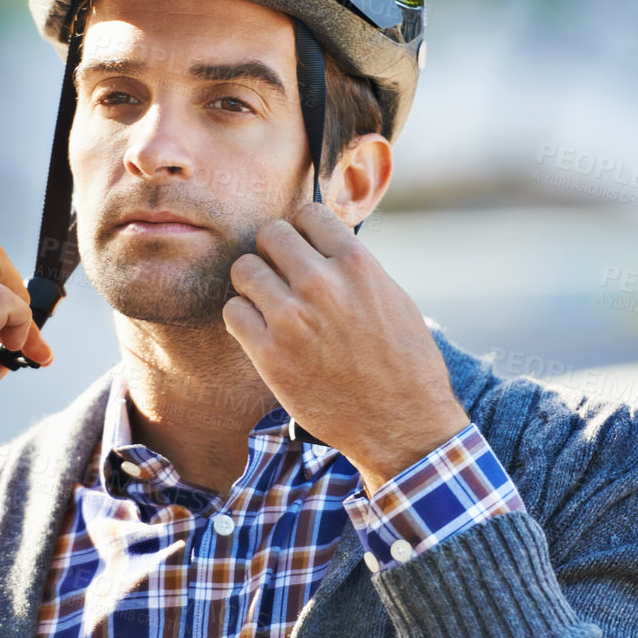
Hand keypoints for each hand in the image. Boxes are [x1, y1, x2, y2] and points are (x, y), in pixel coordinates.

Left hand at [222, 202, 470, 490]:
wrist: (402, 424)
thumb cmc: (404, 363)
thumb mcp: (392, 298)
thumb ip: (353, 267)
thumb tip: (318, 244)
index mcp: (357, 264)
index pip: (307, 213)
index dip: (304, 231)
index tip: (306, 249)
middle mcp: (321, 283)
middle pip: (270, 235)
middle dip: (275, 253)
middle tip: (283, 277)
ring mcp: (291, 318)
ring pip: (244, 269)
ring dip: (255, 284)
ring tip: (271, 304)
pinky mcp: (269, 354)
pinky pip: (233, 311)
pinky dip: (243, 318)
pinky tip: (263, 331)